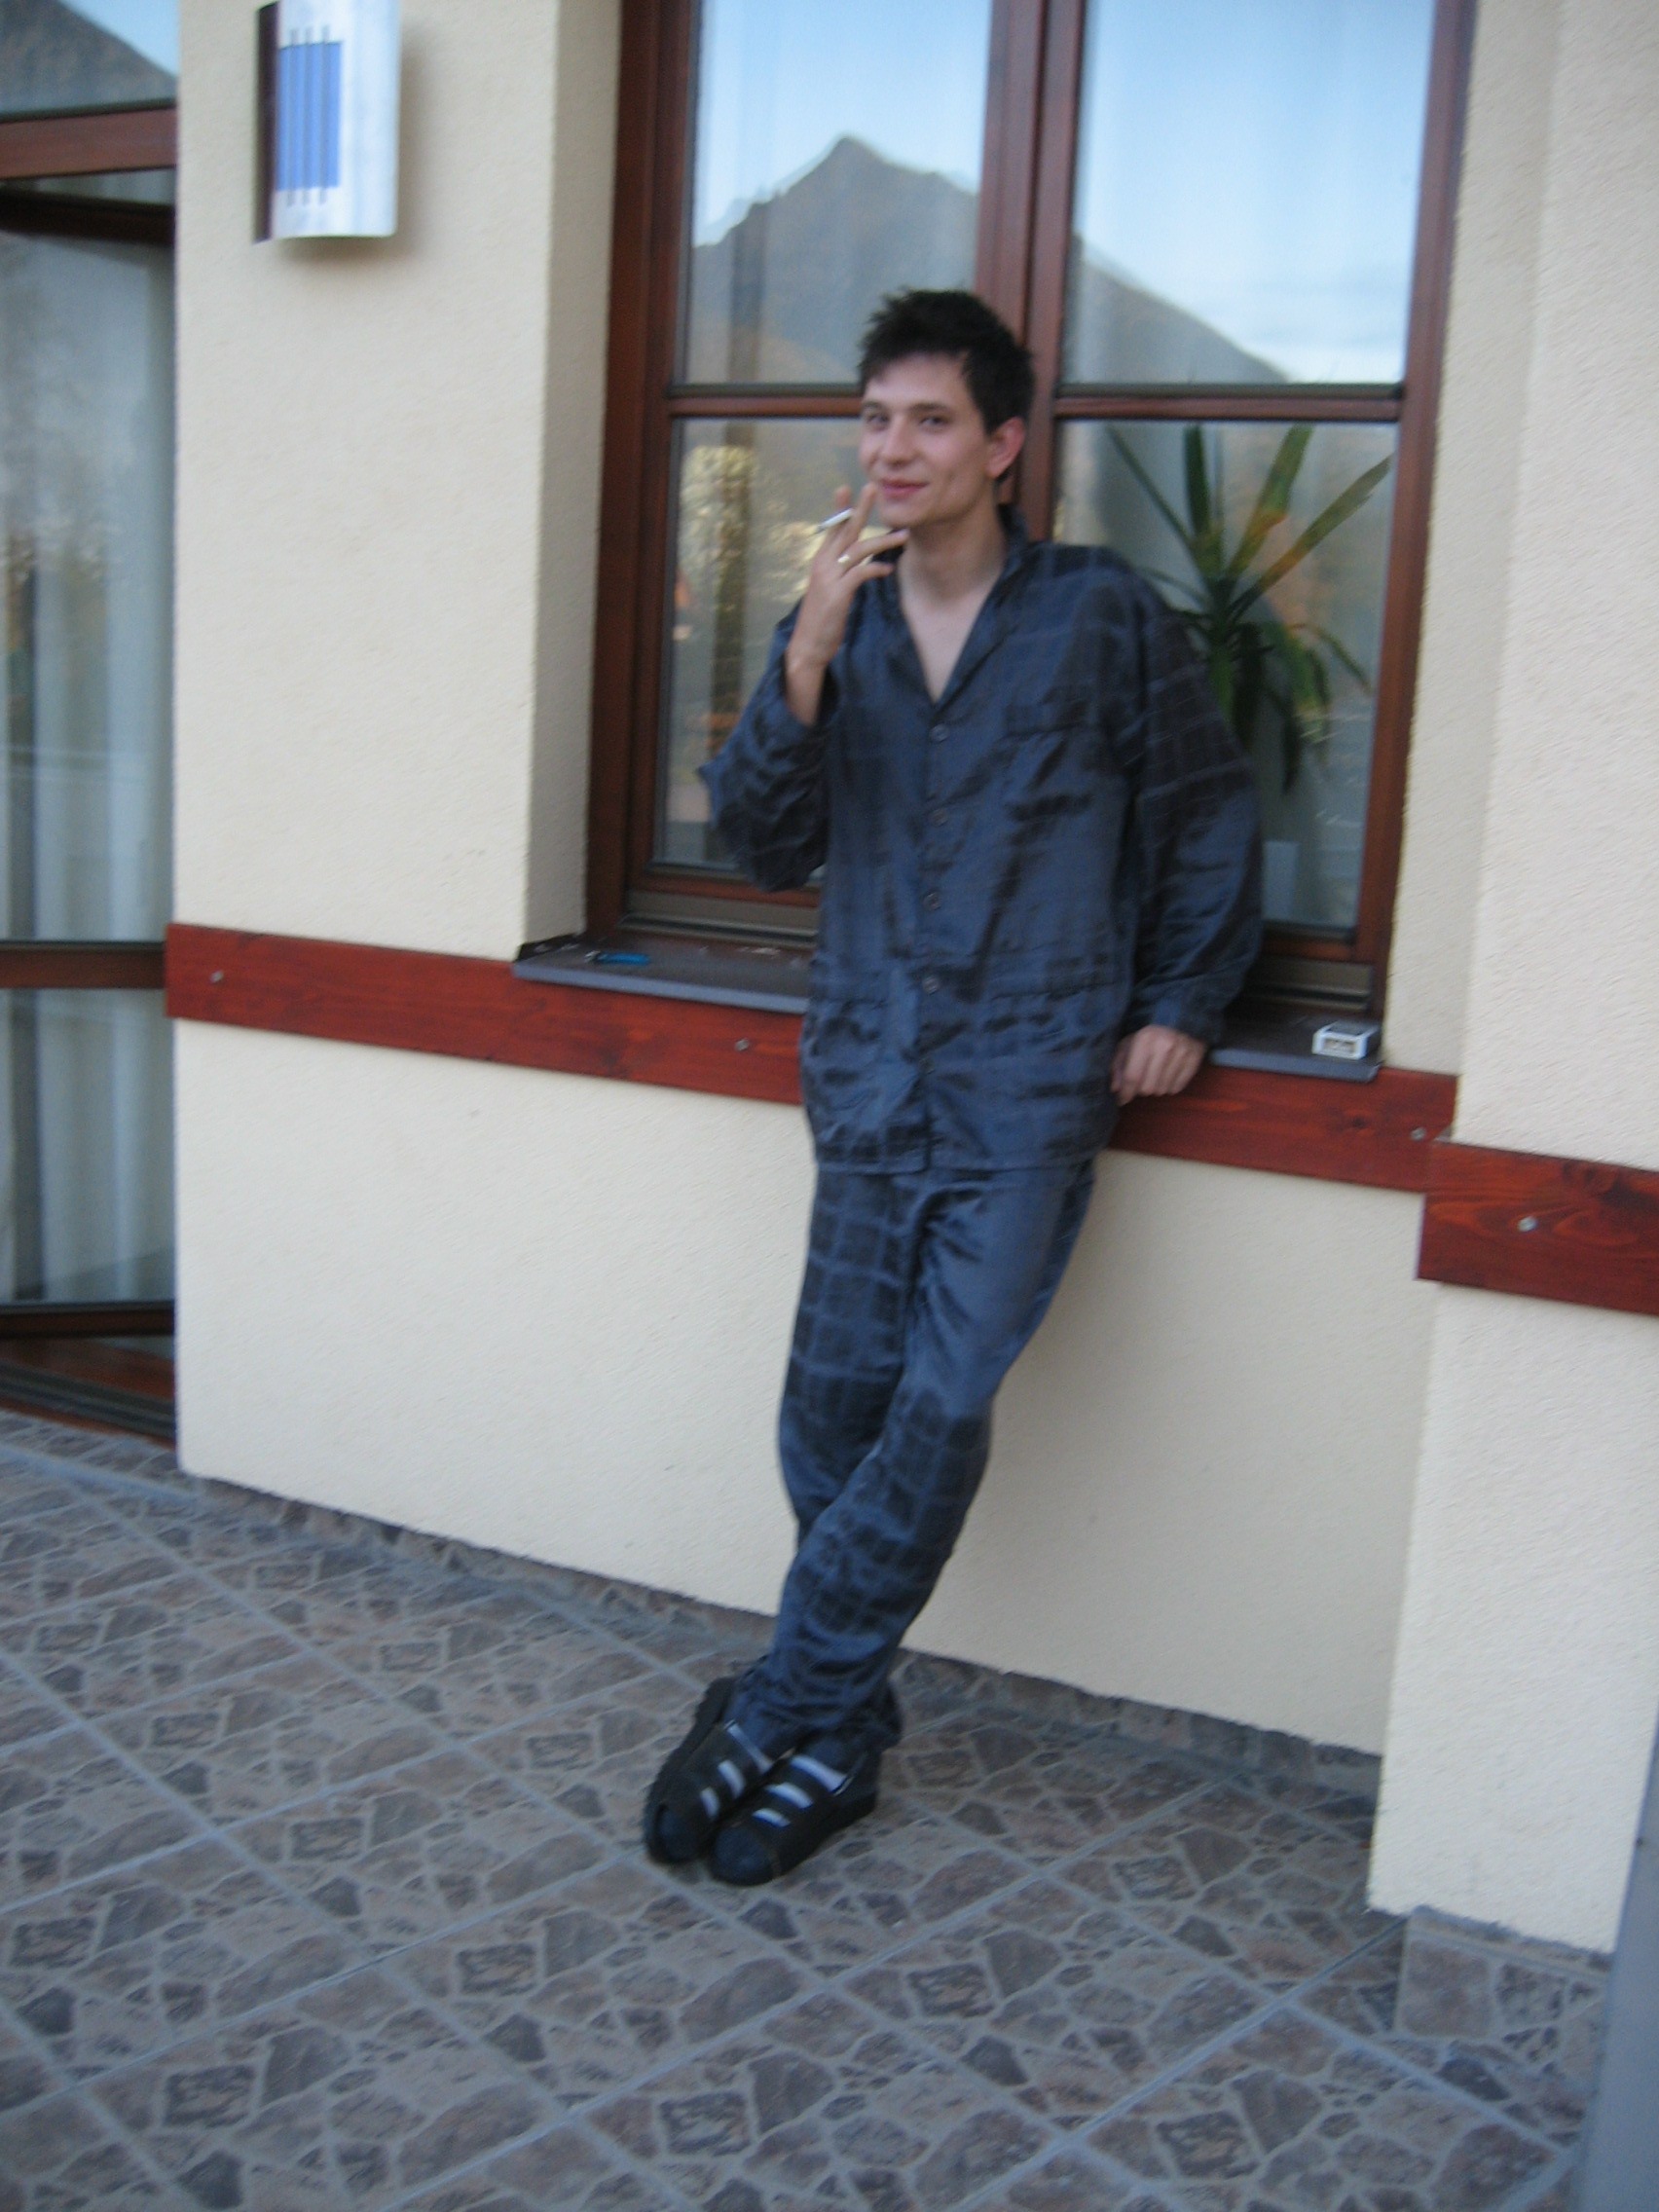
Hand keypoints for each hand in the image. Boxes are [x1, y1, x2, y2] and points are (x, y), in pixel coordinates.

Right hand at [784, 484, 906, 724]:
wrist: (808, 645)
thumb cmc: (821, 619)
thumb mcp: (830, 591)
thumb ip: (841, 575)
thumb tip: (860, 566)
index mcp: (820, 561)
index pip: (831, 529)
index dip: (840, 509)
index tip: (847, 488)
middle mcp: (823, 564)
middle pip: (843, 530)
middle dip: (859, 508)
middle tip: (873, 487)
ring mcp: (829, 578)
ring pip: (858, 549)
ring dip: (883, 541)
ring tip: (904, 536)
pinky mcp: (838, 594)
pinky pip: (860, 574)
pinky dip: (876, 569)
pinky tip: (888, 569)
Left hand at [1110, 1025, 1205, 1102]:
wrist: (1180, 1019)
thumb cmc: (1149, 1034)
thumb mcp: (1128, 1043)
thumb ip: (1118, 1065)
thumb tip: (1115, 1089)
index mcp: (1145, 1039)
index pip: (1133, 1076)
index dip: (1125, 1092)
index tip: (1122, 1099)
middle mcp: (1165, 1045)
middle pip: (1148, 1087)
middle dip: (1141, 1089)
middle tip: (1142, 1080)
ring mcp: (1182, 1052)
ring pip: (1163, 1090)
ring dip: (1156, 1087)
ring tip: (1156, 1075)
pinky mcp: (1195, 1059)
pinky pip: (1177, 1088)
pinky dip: (1170, 1086)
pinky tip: (1168, 1074)